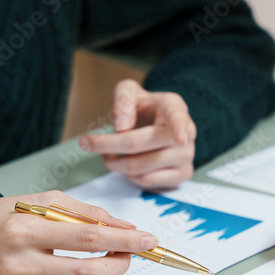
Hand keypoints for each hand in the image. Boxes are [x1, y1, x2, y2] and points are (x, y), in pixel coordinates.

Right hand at [0, 191, 157, 274]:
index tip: (147, 238)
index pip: (86, 238)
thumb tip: (124, 226)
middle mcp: (22, 266)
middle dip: (120, 262)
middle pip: (87, 273)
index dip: (123, 239)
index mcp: (24, 232)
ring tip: (114, 263)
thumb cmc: (10, 218)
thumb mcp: (44, 201)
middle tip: (130, 251)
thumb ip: (86, 212)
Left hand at [80, 79, 196, 188]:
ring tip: (109, 154)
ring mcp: (187, 156)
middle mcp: (187, 132)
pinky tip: (126, 164)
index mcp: (174, 107)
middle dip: (107, 145)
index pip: (177, 118)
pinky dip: (128, 176)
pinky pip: (147, 181)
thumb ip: (123, 100)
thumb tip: (122, 127)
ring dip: (115, 163)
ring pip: (139, 167)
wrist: (159, 124)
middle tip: (86, 143)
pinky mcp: (183, 174)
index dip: (179, 128)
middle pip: (138, 144)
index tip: (180, 138)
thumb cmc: (144, 108)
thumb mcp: (129, 92)